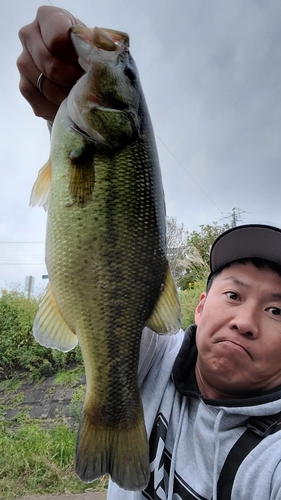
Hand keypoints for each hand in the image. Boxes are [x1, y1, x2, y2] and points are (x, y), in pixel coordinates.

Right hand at [17, 6, 84, 121]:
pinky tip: (66, 106)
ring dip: (64, 96)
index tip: (87, 67)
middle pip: (49, 63)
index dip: (74, 57)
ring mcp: (24, 61)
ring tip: (79, 98)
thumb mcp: (94, 45)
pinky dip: (54, 107)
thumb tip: (95, 65)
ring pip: (43, 84)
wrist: (78, 70)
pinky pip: (37, 99)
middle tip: (85, 88)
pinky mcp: (24, 85)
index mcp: (48, 18)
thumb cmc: (88, 54)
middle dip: (71, 81)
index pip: (57, 37)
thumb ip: (92, 49)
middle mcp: (29, 35)